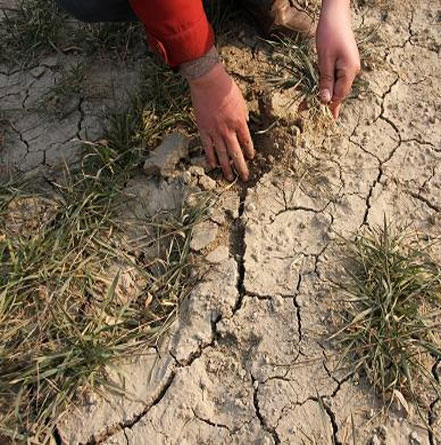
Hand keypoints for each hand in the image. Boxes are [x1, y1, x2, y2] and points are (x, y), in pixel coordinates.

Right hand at [188, 63, 253, 181]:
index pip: (247, 142)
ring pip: (222, 154)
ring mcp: (214, 132)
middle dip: (241, 167)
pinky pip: (208, 148)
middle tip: (244, 178)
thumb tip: (245, 124)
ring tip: (230, 178)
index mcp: (239, 122)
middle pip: (236, 153)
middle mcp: (228, 130)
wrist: (208, 81)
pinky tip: (213, 167)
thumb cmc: (226, 88)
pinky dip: (211, 158)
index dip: (249, 152)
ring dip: (227, 168)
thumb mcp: (241, 101)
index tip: (251, 158)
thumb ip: (243, 116)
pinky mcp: (203, 130)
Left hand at [316, 0, 359, 117]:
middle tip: (308, 111)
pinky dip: (326, 85)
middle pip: (339, 92)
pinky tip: (320, 90)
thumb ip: (325, 81)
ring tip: (309, 104)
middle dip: (326, 102)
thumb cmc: (329, 34)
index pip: (340, 95)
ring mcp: (349, 65)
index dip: (331, 107)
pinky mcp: (344, 61)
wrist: (335, 14)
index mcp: (349, 71)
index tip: (325, 119)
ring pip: (337, 86)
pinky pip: (336, 78)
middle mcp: (352, 70)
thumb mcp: (324, 59)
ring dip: (325, 94)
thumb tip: (325, 100)